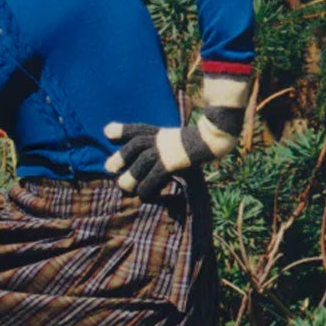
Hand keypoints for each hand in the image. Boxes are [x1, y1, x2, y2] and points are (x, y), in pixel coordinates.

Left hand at [104, 61, 251, 194]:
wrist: (217, 138)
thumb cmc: (204, 142)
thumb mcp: (181, 141)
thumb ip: (169, 146)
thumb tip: (163, 161)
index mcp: (162, 132)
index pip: (139, 129)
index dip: (122, 129)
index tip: (107, 132)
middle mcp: (162, 138)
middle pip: (136, 144)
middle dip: (121, 156)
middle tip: (108, 168)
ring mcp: (167, 149)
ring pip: (142, 162)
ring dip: (131, 176)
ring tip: (124, 187)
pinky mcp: (173, 161)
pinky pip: (155, 176)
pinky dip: (148, 187)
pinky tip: (146, 196)